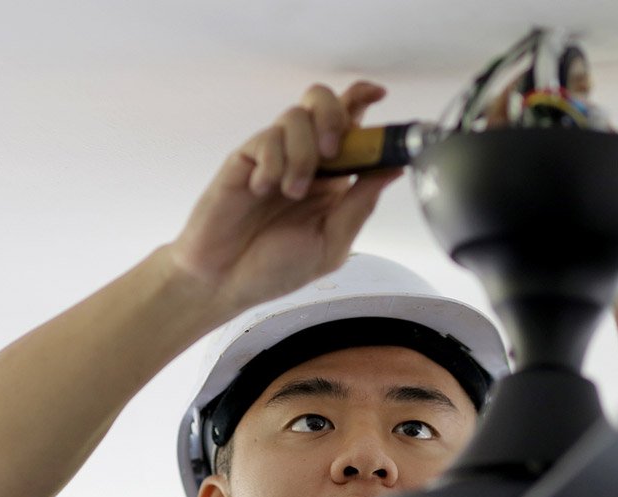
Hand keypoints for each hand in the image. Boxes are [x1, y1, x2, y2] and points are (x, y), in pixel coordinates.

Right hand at [167, 82, 404, 315]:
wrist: (224, 281)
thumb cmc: (275, 268)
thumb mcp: (330, 244)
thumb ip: (360, 204)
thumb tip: (393, 168)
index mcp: (333, 179)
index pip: (352, 125)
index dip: (364, 100)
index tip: (378, 95)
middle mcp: (305, 160)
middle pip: (323, 101)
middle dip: (334, 116)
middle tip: (332, 152)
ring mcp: (274, 156)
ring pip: (296, 116)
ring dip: (302, 154)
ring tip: (291, 192)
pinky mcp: (245, 158)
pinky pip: (267, 137)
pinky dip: (272, 163)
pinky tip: (262, 190)